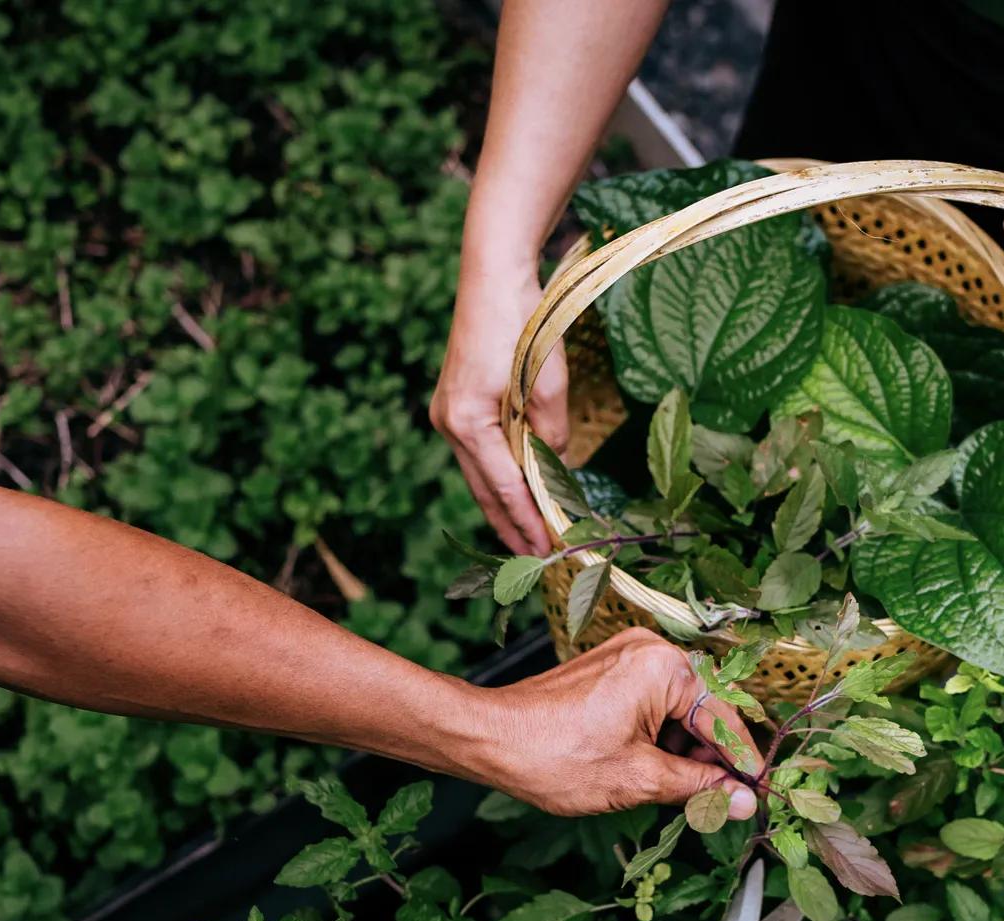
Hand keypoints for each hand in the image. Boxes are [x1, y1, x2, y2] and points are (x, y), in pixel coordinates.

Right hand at [431, 255, 568, 554]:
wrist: (493, 275)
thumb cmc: (523, 321)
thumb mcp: (548, 383)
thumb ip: (552, 434)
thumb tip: (556, 470)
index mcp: (467, 422)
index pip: (503, 488)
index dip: (527, 522)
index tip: (546, 553)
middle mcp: (449, 423)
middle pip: (483, 491)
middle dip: (510, 527)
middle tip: (534, 562)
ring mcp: (447, 414)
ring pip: (479, 475)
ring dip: (503, 505)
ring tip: (527, 538)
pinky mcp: (455, 403)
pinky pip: (479, 453)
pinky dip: (497, 476)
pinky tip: (515, 493)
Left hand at [477, 629, 762, 819]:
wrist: (489, 740)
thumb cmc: (555, 756)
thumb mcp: (638, 779)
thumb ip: (699, 787)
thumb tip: (742, 800)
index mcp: (665, 667)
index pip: (724, 719)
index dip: (743, 764)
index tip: (758, 796)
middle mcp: (651, 650)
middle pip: (704, 710)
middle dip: (712, 759)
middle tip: (721, 804)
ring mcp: (628, 657)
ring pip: (678, 710)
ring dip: (685, 752)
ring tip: (684, 795)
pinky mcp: (610, 671)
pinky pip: (653, 704)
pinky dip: (660, 739)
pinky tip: (657, 773)